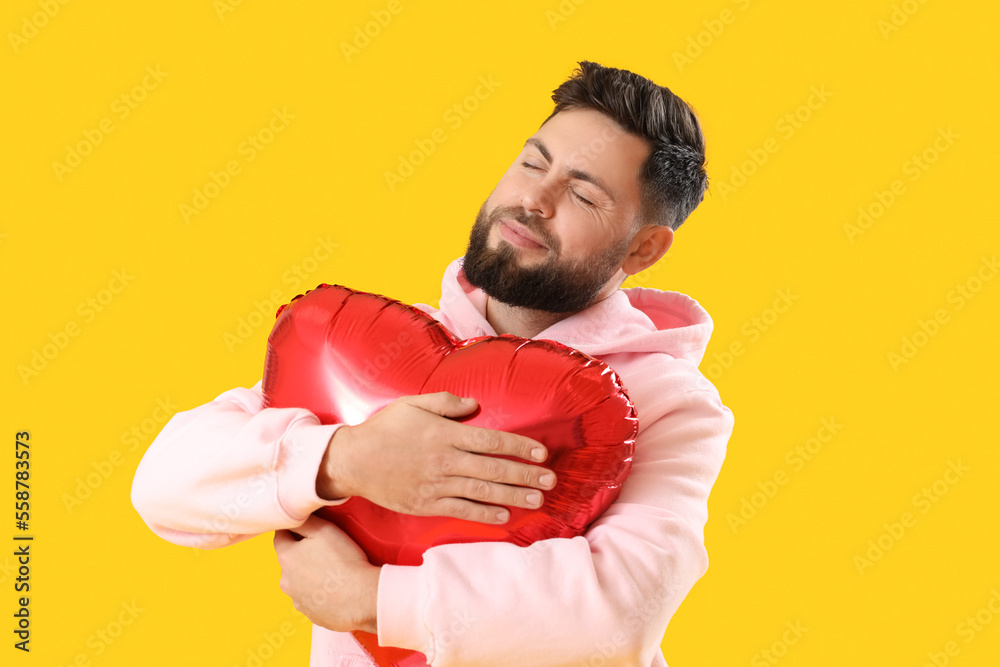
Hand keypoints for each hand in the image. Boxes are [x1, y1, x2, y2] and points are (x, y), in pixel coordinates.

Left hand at [273, 514, 379, 633]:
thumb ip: (304, 520)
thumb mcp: (324, 530)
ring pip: (299, 580)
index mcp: (286, 557)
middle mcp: (285, 580)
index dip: (294, 529)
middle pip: (289, 559)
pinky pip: (310, 598)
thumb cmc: (344, 561)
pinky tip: (335, 588)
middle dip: (302, 553)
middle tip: (326, 550)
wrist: (361, 598)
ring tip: (333, 571)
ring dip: (310, 574)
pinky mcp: (309, 614)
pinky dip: (318, 592)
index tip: (309, 529)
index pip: (280, 536)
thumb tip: (294, 515)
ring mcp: (296, 599)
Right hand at [317, 391, 556, 524]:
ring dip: (513, 496)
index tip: (541, 453)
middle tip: (551, 481)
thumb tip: (474, 405)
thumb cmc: (383, 429)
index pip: (491, 441)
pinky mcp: (426, 504)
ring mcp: (436, 485)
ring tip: (537, 500)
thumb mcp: (412, 404)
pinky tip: (504, 515)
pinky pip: (461, 510)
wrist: (352, 461)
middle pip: (493, 469)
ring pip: (482, 492)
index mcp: (444, 434)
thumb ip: (446, 403)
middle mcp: (444, 460)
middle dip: (526, 475)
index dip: (519, 447)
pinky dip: (484, 514)